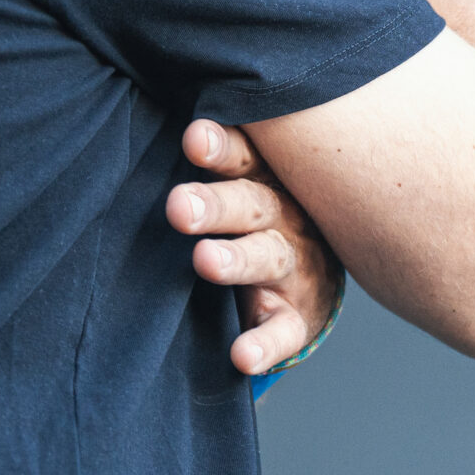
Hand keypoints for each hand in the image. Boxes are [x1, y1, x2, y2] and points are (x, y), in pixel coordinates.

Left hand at [166, 118, 343, 375]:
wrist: (315, 275)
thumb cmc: (258, 213)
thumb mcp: (245, 177)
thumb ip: (211, 154)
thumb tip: (158, 117)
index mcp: (264, 178)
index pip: (244, 155)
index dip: (220, 146)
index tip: (193, 139)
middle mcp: (284, 217)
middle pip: (251, 205)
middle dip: (216, 205)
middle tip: (179, 207)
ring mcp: (295, 267)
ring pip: (268, 260)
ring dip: (237, 261)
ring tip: (206, 262)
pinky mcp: (298, 317)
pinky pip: (283, 331)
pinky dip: (265, 344)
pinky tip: (242, 356)